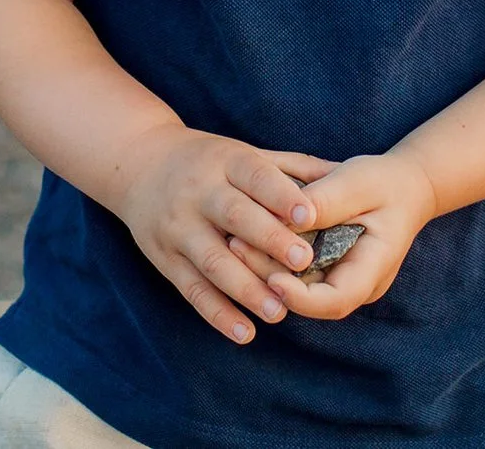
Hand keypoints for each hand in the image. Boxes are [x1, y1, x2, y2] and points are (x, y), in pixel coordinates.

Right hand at [113, 126, 332, 344]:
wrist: (138, 165)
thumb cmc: (209, 161)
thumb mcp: (245, 152)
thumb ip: (294, 167)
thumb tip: (347, 174)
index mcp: (225, 161)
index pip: (255, 176)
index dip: (282, 196)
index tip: (310, 216)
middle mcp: (198, 193)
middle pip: (235, 217)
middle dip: (269, 241)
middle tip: (303, 263)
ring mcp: (178, 227)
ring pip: (212, 260)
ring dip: (245, 288)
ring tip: (278, 311)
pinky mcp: (164, 259)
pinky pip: (191, 289)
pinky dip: (217, 313)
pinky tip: (244, 332)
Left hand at [237, 152, 437, 320]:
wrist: (406, 187)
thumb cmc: (384, 183)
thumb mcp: (358, 183)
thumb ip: (325, 201)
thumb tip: (286, 217)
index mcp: (373, 268)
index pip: (336, 300)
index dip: (301, 297)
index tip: (273, 278)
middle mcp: (356, 284)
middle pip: (309, 298)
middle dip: (270, 279)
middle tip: (236, 246)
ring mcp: (340, 279)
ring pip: (297, 288)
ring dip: (265, 269)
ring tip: (234, 240)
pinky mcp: (325, 268)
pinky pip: (295, 273)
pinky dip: (273, 259)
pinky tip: (247, 237)